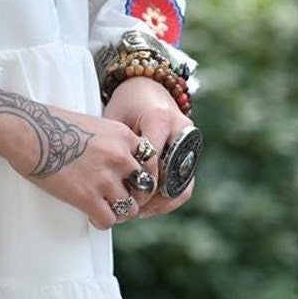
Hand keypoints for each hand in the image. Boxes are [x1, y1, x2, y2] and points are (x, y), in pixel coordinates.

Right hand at [0, 80, 151, 230]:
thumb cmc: (52, 125)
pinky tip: (91, 215)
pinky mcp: (87, 197)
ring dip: (119, 212)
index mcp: (123, 136)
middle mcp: (120, 157)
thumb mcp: (93, 124)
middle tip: (120, 199)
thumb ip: (112, 142)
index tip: (132, 181)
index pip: (151, 161)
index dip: (143, 175)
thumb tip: (120, 160)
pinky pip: (108, 220)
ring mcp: (104, 178)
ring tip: (105, 209)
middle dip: (135, 196)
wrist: (28, 132)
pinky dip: (101, 221)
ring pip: (130, 208)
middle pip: (145, 187)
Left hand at [99, 74, 195, 219]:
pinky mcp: (191, 150)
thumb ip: (117, 148)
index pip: (152, 160)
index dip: (138, 182)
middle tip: (130, 208)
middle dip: (151, 196)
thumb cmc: (127, 103)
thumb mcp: (115, 120)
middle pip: (170, 174)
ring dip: (163, 201)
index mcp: (159, 119)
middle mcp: (180, 130)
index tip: (122, 195)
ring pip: (183, 182)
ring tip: (141, 212)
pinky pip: (185, 181)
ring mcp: (189, 141)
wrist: (149, 86)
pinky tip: (151, 207)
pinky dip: (169, 196)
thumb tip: (106, 182)